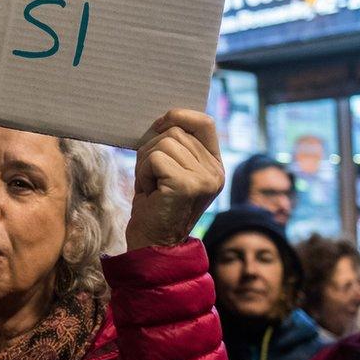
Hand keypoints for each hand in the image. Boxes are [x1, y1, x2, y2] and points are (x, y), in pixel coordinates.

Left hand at [125, 109, 223, 250]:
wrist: (152, 244)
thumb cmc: (155, 203)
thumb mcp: (170, 169)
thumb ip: (176, 146)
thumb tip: (165, 118)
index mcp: (215, 165)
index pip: (204, 122)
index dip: (179, 116)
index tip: (158, 126)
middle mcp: (216, 172)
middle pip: (175, 131)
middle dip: (152, 149)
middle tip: (152, 177)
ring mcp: (204, 179)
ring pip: (163, 144)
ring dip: (146, 163)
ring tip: (151, 186)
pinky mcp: (187, 185)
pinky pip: (155, 158)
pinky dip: (143, 173)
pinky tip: (149, 192)